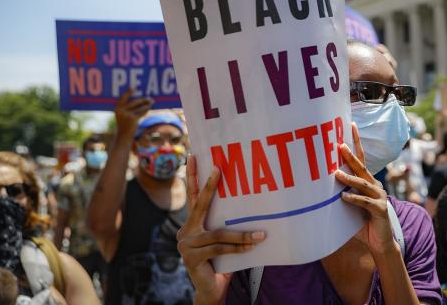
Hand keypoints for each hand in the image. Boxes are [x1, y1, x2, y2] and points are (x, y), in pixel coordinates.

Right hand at [114, 89, 152, 138]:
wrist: (123, 136)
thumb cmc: (124, 125)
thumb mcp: (123, 116)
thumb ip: (128, 109)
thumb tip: (140, 100)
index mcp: (117, 109)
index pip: (122, 98)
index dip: (128, 93)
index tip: (133, 87)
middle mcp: (121, 111)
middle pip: (134, 102)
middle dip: (143, 99)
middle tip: (149, 98)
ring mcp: (127, 115)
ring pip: (140, 107)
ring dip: (146, 105)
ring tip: (151, 102)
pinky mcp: (133, 119)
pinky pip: (142, 112)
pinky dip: (146, 110)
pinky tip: (149, 107)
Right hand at [176, 155, 265, 303]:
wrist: (211, 289)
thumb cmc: (220, 263)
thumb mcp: (223, 241)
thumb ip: (227, 227)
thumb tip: (251, 208)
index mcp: (192, 224)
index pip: (193, 197)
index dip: (193, 177)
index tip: (195, 156)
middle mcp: (185, 231)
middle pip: (199, 205)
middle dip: (209, 186)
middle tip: (219, 169)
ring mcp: (185, 245)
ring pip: (218, 233)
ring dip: (242, 235)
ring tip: (261, 235)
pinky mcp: (191, 257)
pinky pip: (219, 248)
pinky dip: (238, 248)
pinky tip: (252, 247)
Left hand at [335, 123, 396, 255]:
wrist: (380, 243)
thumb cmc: (362, 224)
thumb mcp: (349, 208)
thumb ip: (339, 196)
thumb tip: (316, 188)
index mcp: (368, 183)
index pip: (361, 160)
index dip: (356, 143)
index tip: (350, 126)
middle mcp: (375, 186)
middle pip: (362, 167)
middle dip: (351, 155)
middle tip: (340, 144)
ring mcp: (379, 197)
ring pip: (362, 183)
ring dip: (349, 178)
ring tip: (336, 174)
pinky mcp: (380, 210)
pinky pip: (365, 202)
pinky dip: (354, 199)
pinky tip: (343, 197)